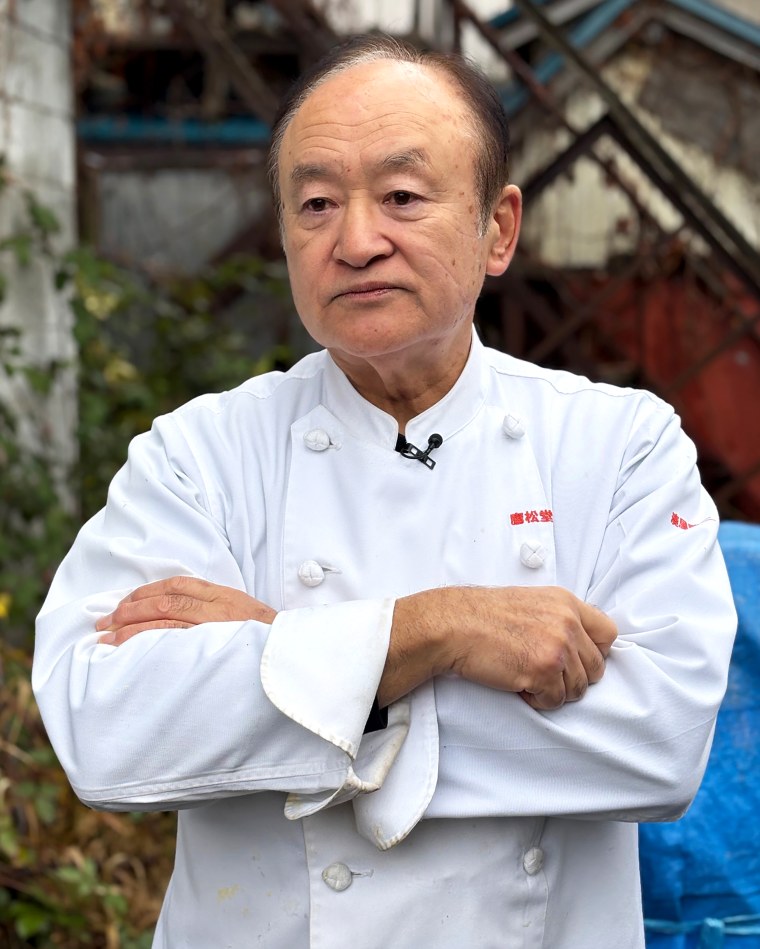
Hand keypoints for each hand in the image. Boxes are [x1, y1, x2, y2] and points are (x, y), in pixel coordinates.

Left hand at [96, 576, 276, 645]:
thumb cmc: (269, 643)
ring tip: (108, 638)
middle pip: (166, 599)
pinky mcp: (216, 646)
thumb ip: (217, 612)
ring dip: (132, 628)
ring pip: (167, 618)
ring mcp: (218, 626)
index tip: (124, 603)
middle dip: (130, 609)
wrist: (294, 658)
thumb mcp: (246, 616)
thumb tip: (179, 616)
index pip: (178, 584)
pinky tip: (131, 650)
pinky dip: (150, 642)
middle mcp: (220, 606)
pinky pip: (177, 641)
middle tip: (104, 623)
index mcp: (225, 595)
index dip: (146, 592)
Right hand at [380, 585, 615, 710]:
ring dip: (554, 690)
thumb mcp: (531, 601)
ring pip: (577, 689)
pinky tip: (519, 685)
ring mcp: (557, 647)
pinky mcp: (542, 671)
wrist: (454, 625)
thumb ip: (559, 617)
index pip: (608, 633)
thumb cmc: (483, 615)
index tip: (577, 659)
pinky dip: (538, 701)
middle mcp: (567, 622)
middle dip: (573, 677)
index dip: (595, 652)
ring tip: (528, 678)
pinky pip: (555, 701)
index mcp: (566, 602)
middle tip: (546, 674)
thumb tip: (579, 643)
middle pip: (596, 667)